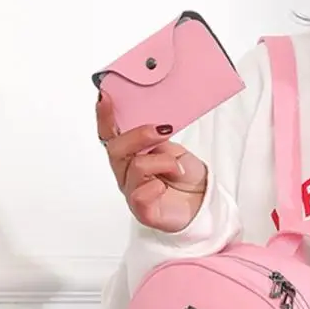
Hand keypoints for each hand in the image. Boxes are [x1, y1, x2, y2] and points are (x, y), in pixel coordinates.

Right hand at [95, 91, 207, 232]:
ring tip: (178, 167)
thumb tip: (147, 130)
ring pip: (134, 168)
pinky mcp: (143, 212)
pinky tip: (163, 187)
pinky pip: (139, 196)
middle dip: (139, 135)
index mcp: (130, 156)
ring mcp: (132, 193)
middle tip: (164, 130)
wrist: (204, 202)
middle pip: (116, 149)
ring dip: (162, 162)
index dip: (105, 117)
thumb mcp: (173, 149)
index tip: (105, 96)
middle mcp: (126, 174)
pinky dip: (154, 187)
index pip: (110, 135)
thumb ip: (155, 140)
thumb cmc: (187, 177)